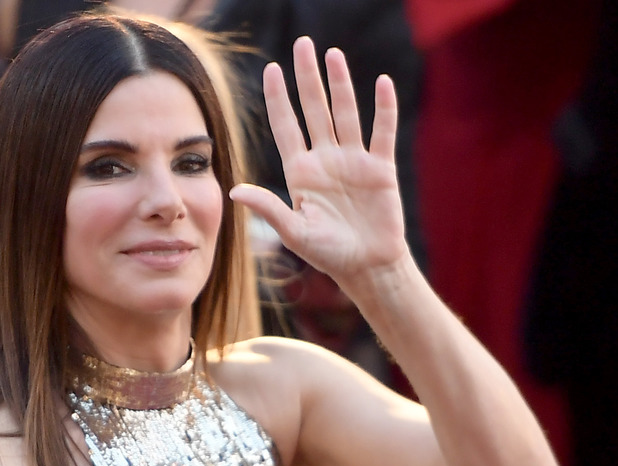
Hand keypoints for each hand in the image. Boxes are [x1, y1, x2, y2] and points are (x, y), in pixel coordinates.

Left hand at [229, 38, 407, 283]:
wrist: (367, 268)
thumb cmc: (328, 254)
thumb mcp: (294, 232)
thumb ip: (268, 208)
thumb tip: (235, 190)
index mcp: (300, 172)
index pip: (286, 126)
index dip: (279, 98)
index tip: (272, 69)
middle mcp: (325, 159)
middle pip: (314, 109)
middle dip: (308, 78)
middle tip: (303, 44)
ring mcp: (353, 161)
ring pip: (345, 114)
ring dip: (341, 84)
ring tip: (333, 54)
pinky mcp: (380, 168)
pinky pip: (382, 132)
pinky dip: (383, 108)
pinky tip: (380, 83)